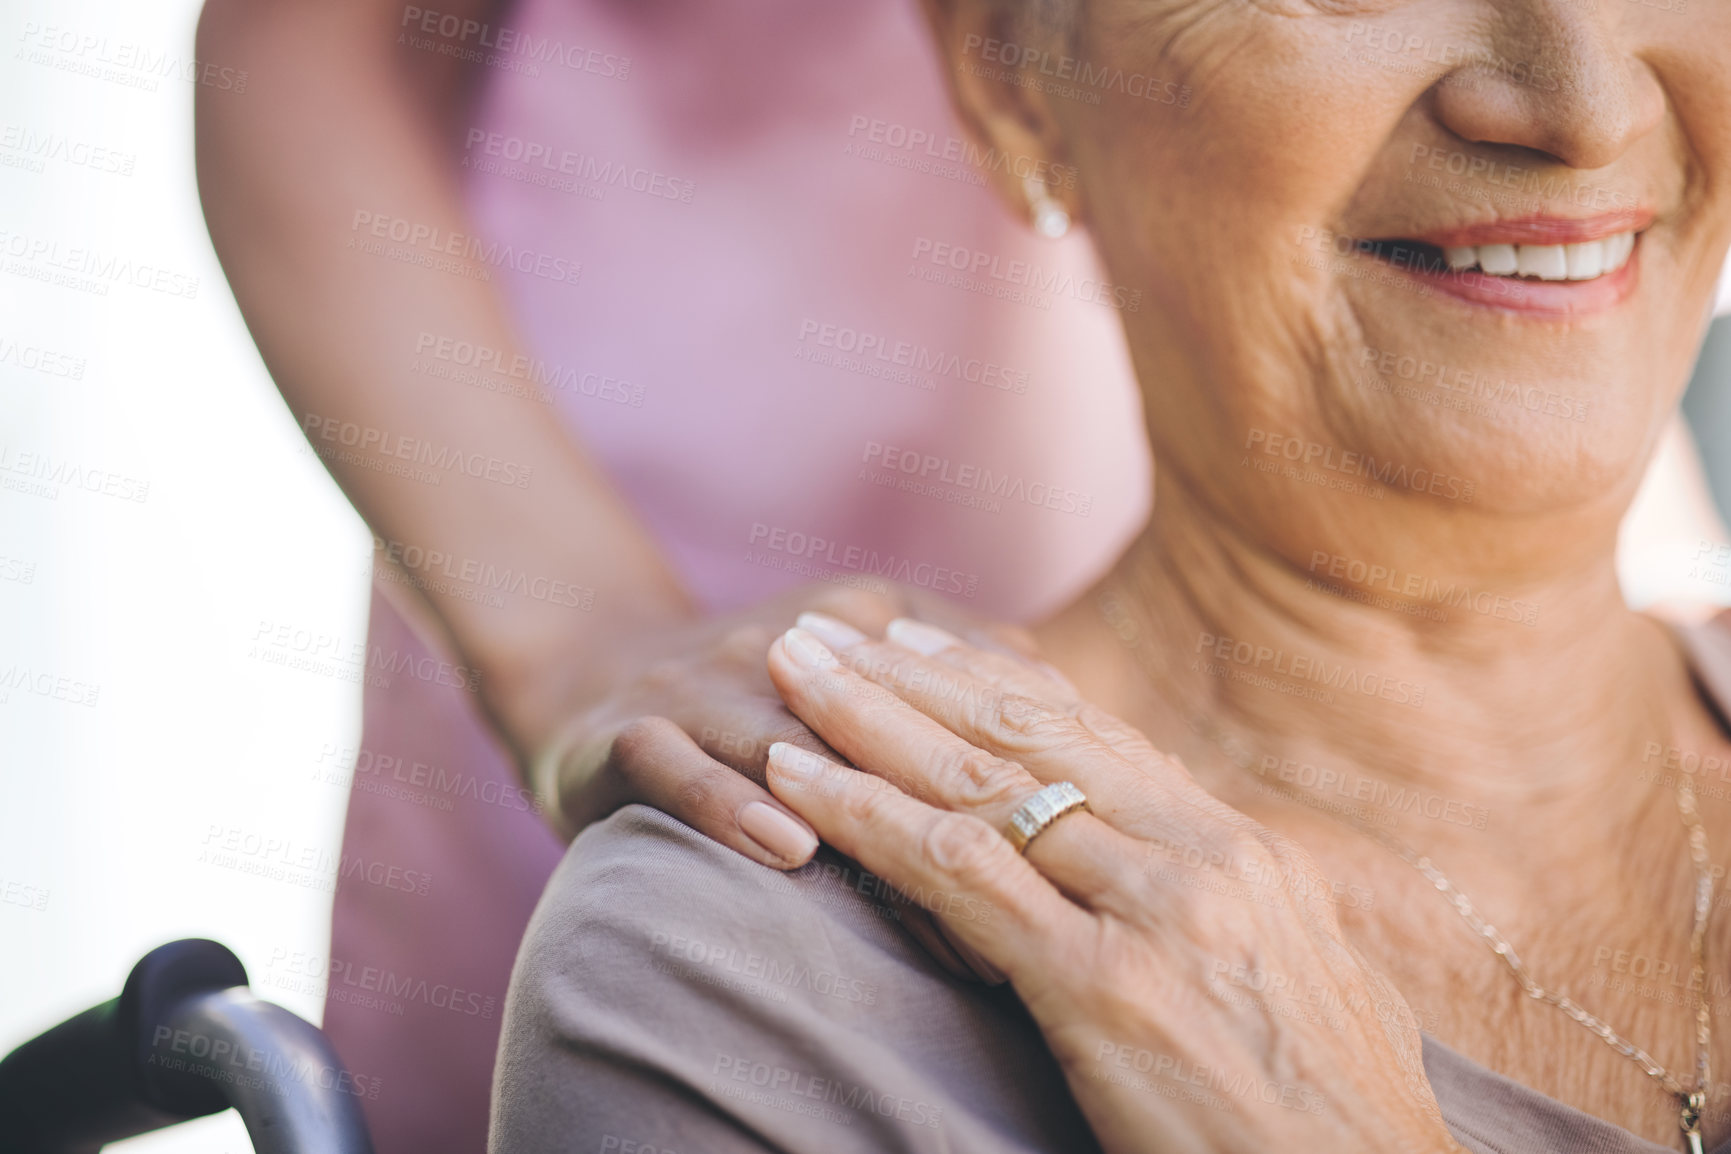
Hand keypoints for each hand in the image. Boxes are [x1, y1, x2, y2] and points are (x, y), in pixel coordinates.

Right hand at [526, 584, 1048, 980]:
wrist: (594, 664)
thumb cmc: (765, 691)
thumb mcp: (867, 658)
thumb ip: (968, 674)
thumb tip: (1079, 708)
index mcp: (868, 621)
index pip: (966, 700)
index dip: (1032, 784)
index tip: (1089, 882)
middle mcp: (793, 643)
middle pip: (894, 733)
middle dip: (965, 822)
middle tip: (1032, 922)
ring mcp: (708, 684)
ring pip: (799, 753)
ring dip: (864, 823)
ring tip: (937, 903)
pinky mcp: (632, 731)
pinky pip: (683, 769)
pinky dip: (732, 804)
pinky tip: (785, 848)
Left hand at [758, 614, 1461, 1153]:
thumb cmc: (1341, 1121)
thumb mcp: (1309, 984)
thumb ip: (1232, 912)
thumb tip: (1200, 871)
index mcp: (1242, 851)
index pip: (1091, 734)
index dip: (989, 677)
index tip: (915, 638)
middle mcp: (1199, 857)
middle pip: (1024, 730)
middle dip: (909, 670)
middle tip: (826, 624)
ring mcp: (1153, 914)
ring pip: (980, 781)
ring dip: (866, 716)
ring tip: (786, 667)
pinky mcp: (1104, 988)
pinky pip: (955, 874)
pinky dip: (864, 814)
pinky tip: (793, 778)